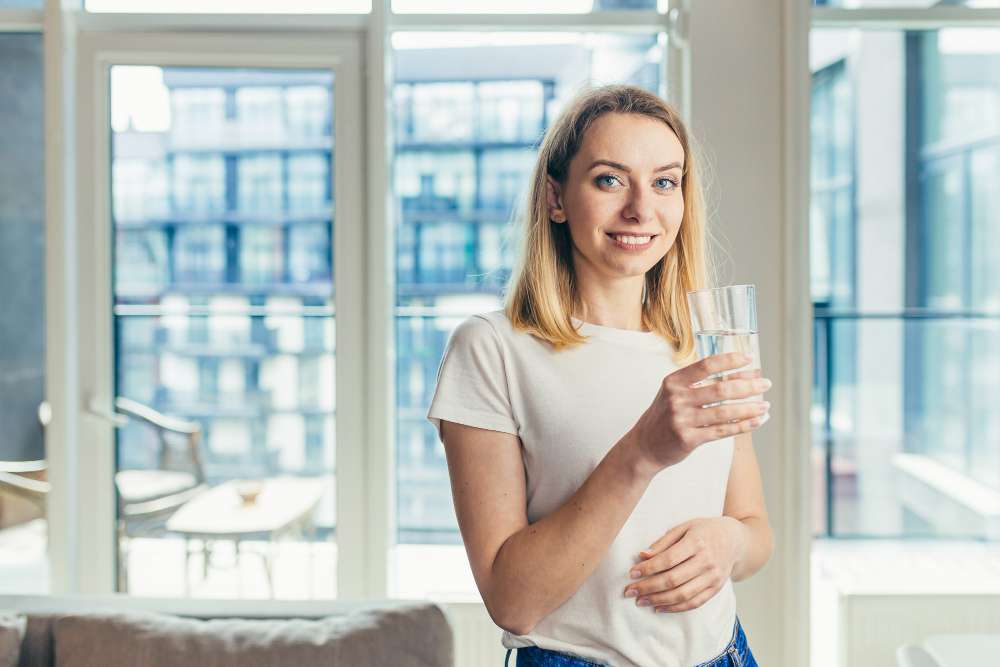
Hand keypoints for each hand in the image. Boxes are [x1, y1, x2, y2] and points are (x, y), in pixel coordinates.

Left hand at [623, 516, 744, 612]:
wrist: (736, 541)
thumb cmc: (706, 530)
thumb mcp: (685, 527)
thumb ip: (664, 541)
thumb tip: (643, 555)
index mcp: (697, 542)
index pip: (668, 559)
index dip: (648, 568)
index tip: (632, 573)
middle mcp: (706, 561)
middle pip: (673, 579)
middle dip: (648, 587)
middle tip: (629, 591)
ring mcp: (713, 577)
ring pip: (683, 594)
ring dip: (659, 600)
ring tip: (641, 601)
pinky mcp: (716, 589)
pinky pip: (694, 603)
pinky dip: (675, 608)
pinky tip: (659, 607)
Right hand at [628, 353, 771, 470]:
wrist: (644, 446)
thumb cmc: (665, 416)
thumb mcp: (674, 393)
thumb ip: (700, 383)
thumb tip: (740, 374)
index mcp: (674, 382)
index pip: (706, 365)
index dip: (730, 361)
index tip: (749, 359)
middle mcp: (677, 399)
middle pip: (721, 389)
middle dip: (748, 385)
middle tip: (765, 383)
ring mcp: (682, 420)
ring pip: (725, 412)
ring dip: (750, 408)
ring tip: (765, 405)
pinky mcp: (689, 439)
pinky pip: (722, 431)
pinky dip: (743, 426)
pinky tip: (757, 421)